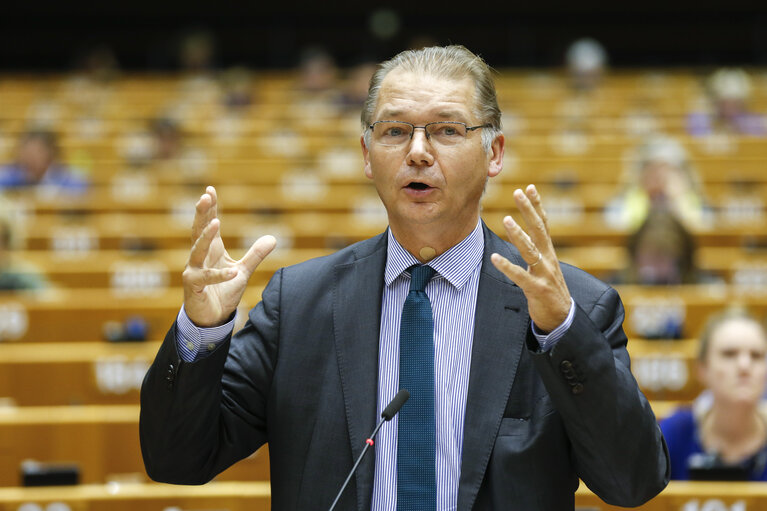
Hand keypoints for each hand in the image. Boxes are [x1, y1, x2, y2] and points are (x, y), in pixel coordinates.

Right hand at [182, 186, 275, 326]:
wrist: (211, 318)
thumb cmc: (223, 292)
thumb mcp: (243, 271)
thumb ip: (256, 254)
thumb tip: (273, 237)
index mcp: (211, 249)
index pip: (209, 224)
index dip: (209, 208)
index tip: (210, 190)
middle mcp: (199, 257)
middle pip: (199, 231)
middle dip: (202, 213)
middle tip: (204, 197)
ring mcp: (193, 270)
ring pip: (197, 250)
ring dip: (206, 237)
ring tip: (216, 223)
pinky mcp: (194, 286)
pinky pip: (206, 278)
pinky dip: (219, 275)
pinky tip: (232, 272)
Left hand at [491, 185, 570, 332]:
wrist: (563, 317)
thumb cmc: (549, 289)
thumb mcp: (544, 266)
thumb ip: (536, 250)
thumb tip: (524, 234)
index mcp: (549, 252)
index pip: (543, 224)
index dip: (537, 205)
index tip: (529, 188)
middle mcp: (548, 259)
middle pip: (538, 230)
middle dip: (529, 210)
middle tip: (518, 192)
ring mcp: (544, 274)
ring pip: (530, 250)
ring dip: (518, 235)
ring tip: (507, 219)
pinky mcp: (537, 289)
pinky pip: (520, 276)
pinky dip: (507, 267)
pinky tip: (494, 259)